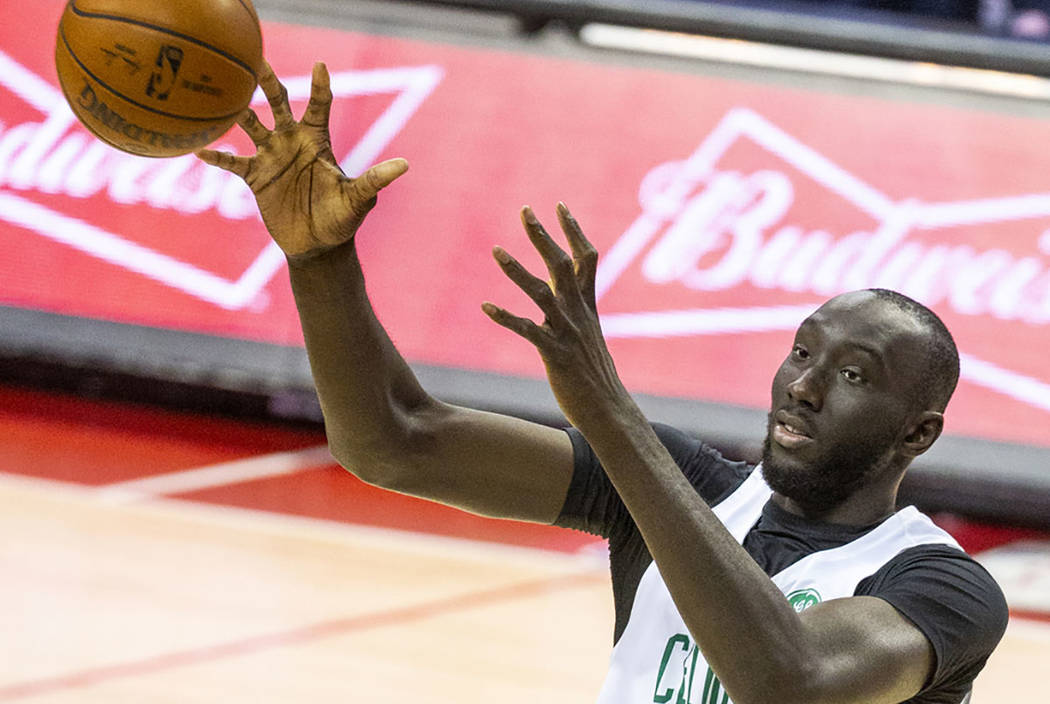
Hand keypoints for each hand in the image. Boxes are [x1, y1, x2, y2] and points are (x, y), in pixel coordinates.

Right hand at [196, 61, 407, 259]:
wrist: (318, 245)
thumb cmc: (342, 220)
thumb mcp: (359, 199)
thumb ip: (375, 180)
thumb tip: (404, 165)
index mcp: (318, 142)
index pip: (319, 107)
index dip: (320, 87)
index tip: (320, 65)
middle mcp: (292, 143)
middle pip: (279, 105)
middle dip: (270, 84)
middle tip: (258, 61)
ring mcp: (272, 157)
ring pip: (252, 126)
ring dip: (239, 112)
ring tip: (224, 94)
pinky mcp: (256, 177)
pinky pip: (233, 163)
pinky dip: (217, 156)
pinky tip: (199, 149)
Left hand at [483, 204, 630, 430]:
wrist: (610, 410)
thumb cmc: (595, 378)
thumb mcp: (589, 338)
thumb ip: (578, 315)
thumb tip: (568, 299)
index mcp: (588, 307)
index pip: (585, 259)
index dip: (574, 230)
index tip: (560, 206)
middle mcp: (579, 313)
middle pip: (561, 265)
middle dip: (543, 236)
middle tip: (525, 210)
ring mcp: (567, 332)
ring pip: (541, 292)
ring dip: (516, 270)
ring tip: (495, 250)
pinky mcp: (555, 353)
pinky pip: (527, 330)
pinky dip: (505, 317)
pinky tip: (484, 306)